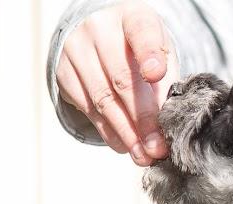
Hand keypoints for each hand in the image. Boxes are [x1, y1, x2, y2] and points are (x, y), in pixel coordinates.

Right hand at [56, 1, 177, 165]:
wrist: (101, 34)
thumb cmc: (140, 48)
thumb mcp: (161, 53)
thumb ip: (166, 82)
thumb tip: (168, 125)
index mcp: (133, 18)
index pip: (142, 33)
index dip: (149, 54)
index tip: (156, 73)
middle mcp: (100, 29)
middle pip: (122, 80)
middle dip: (142, 120)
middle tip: (157, 147)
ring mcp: (76, 49)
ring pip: (103, 99)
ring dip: (125, 133)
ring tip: (143, 155)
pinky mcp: (63, 71)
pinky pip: (87, 107)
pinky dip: (108, 131)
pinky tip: (124, 145)